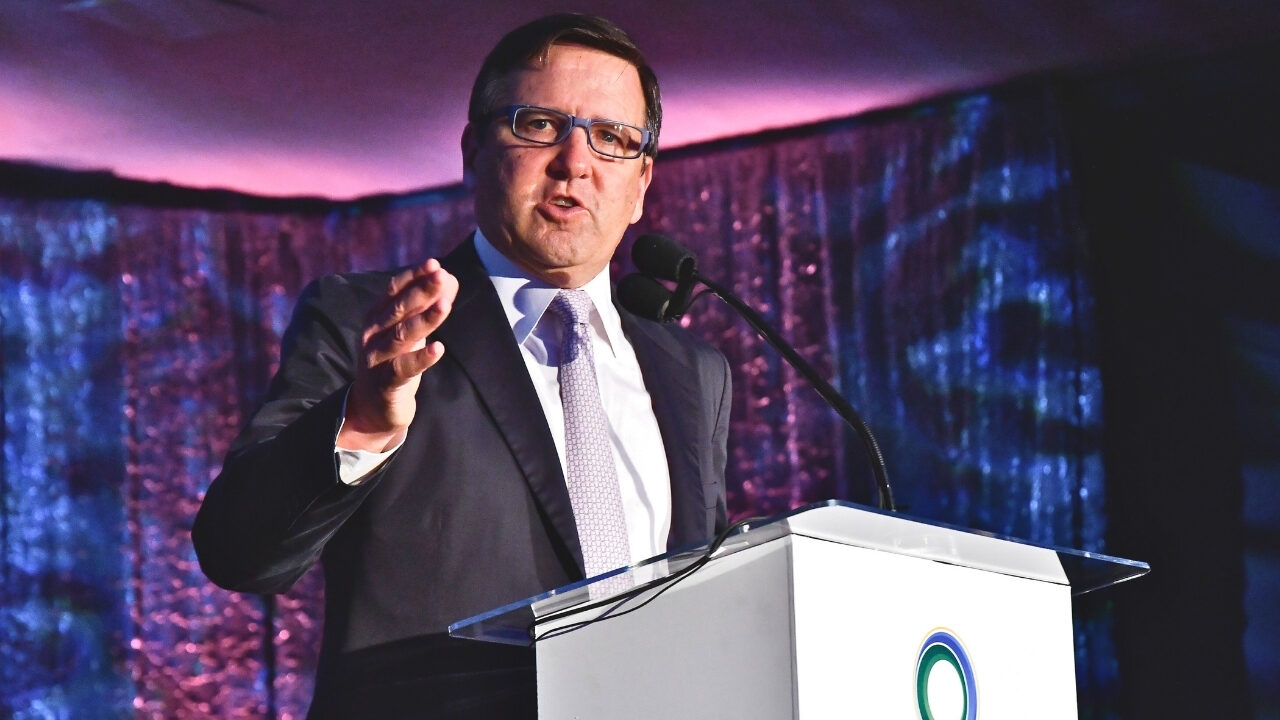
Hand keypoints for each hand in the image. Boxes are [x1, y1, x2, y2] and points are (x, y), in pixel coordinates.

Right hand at [338, 258, 458, 451]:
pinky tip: (438, 349)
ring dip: (424, 320)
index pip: (394, 291)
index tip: (434, 264)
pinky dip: (420, 358)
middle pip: (398, 309)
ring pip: (401, 336)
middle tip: (443, 276)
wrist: (373, 408)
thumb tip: (449, 278)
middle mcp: (372, 335)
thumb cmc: (395, 362)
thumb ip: (427, 306)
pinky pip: (403, 369)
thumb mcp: (411, 332)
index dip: (413, 277)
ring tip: (445, 306)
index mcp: (376, 318)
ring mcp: (376, 359)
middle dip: (422, 291)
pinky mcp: (385, 383)